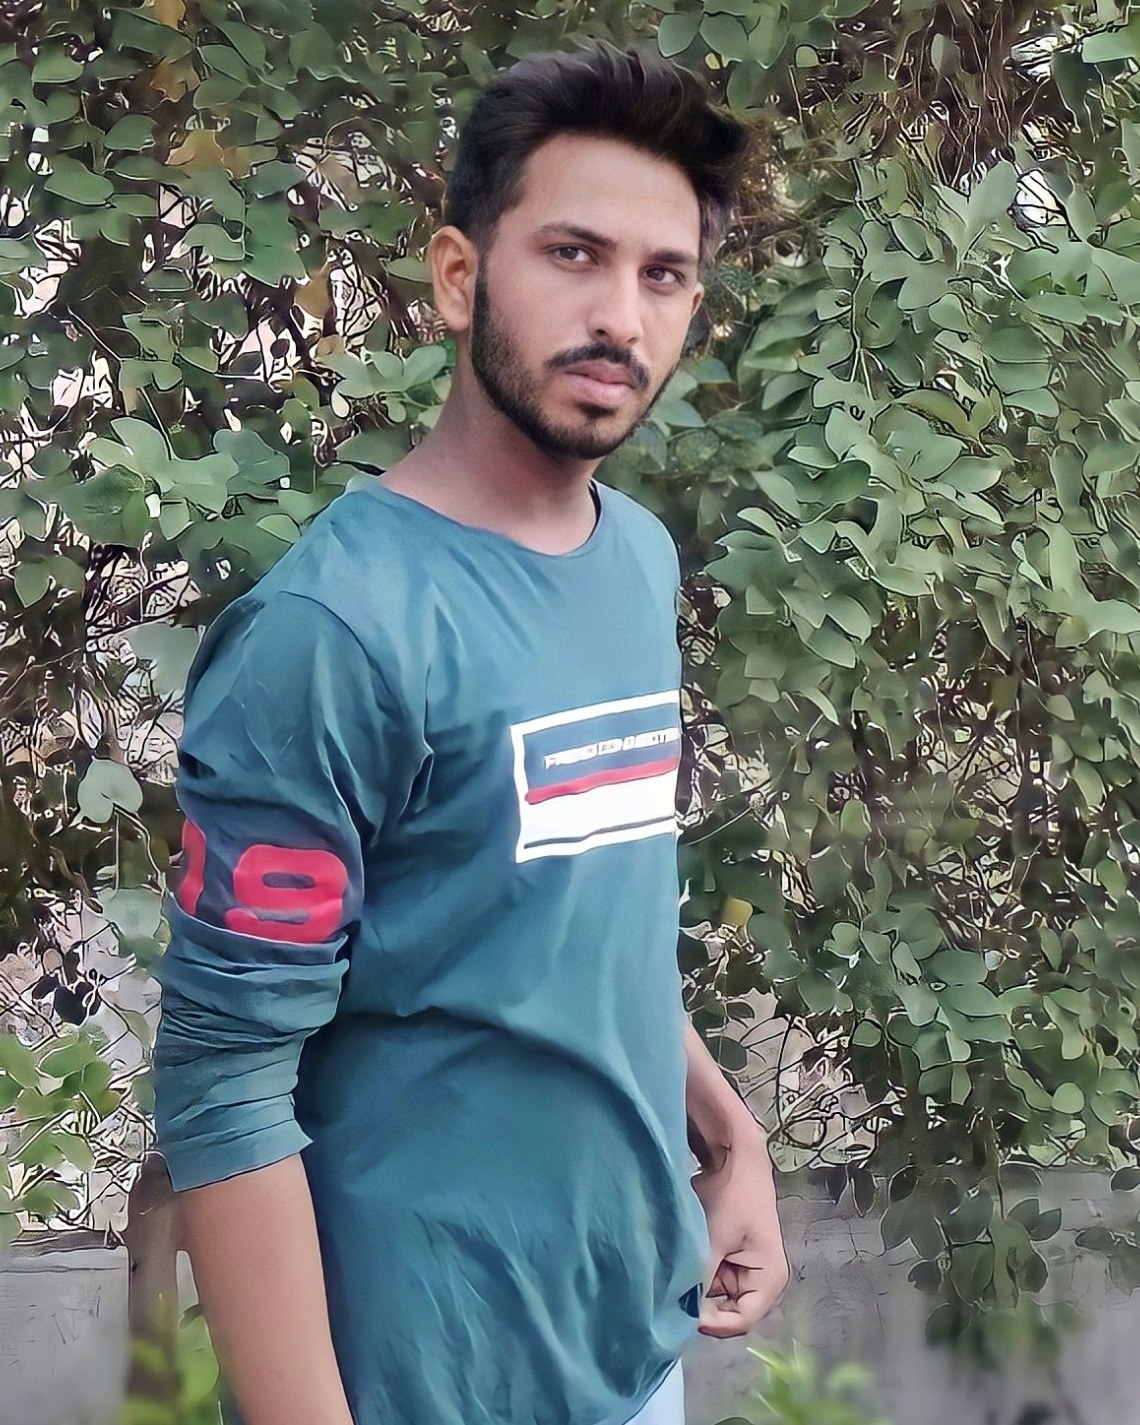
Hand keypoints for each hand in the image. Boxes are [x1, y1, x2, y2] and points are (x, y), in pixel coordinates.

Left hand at [693, 1127, 787, 1337]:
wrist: (734, 1157)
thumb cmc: (732, 1195)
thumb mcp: (714, 1239)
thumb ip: (700, 1278)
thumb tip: (680, 1312)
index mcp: (769, 1280)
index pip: (739, 1322)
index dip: (711, 1322)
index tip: (681, 1311)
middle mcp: (761, 1283)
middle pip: (727, 1313)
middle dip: (701, 1306)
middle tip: (672, 1295)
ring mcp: (745, 1273)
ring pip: (716, 1299)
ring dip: (696, 1291)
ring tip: (675, 1277)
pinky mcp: (730, 1261)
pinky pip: (711, 1281)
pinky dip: (696, 1277)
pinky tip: (681, 1265)